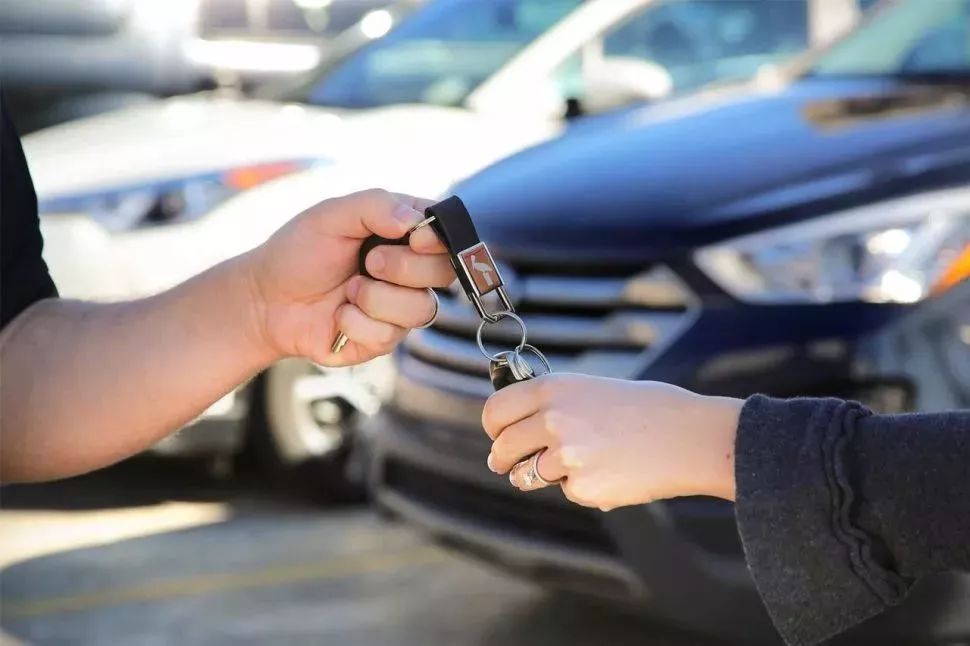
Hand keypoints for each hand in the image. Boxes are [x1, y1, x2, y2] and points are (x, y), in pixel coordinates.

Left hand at [243, 189, 453, 366]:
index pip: (447, 233)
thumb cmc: (299, 252)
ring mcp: (400, 307)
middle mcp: (410, 271)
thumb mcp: (331, 215)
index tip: (415, 239)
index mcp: (404, 233)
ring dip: (376, 298)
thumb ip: (375, 205)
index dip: (440, 239)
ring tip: (347, 291)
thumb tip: (416, 222)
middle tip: (368, 262)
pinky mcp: (385, 338)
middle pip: (444, 272)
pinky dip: (356, 322)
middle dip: (402, 267)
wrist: (266, 301)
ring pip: (422, 308)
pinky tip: (339, 315)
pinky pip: (390, 334)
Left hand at [481, 374, 742, 510]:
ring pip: (527, 476)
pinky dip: (582, 488)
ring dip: (538, 476)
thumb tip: (519, 427)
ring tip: (574, 465)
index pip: (495, 411)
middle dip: (503, 460)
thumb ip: (554, 405)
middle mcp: (552, 420)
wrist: (689, 437)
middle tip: (507, 465)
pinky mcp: (582, 488)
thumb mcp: (592, 389)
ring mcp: (565, 457)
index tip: (498, 437)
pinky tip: (611, 473)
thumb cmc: (648, 409)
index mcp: (553, 389)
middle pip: (503, 448)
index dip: (494, 428)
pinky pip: (567, 492)